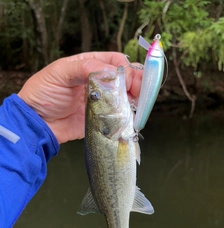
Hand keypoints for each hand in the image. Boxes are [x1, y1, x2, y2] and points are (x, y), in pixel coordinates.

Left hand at [18, 52, 142, 143]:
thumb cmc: (44, 94)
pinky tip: (131, 114)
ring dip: (134, 97)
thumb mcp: (60, 73)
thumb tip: (113, 71)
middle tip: (140, 92)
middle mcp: (98, 81)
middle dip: (135, 82)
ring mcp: (102, 100)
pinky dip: (128, 114)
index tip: (129, 78)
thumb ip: (85, 68)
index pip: (114, 61)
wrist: (38, 124)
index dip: (125, 68)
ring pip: (125, 95)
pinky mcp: (102, 117)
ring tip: (138, 103)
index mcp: (88, 65)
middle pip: (124, 78)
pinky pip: (120, 114)